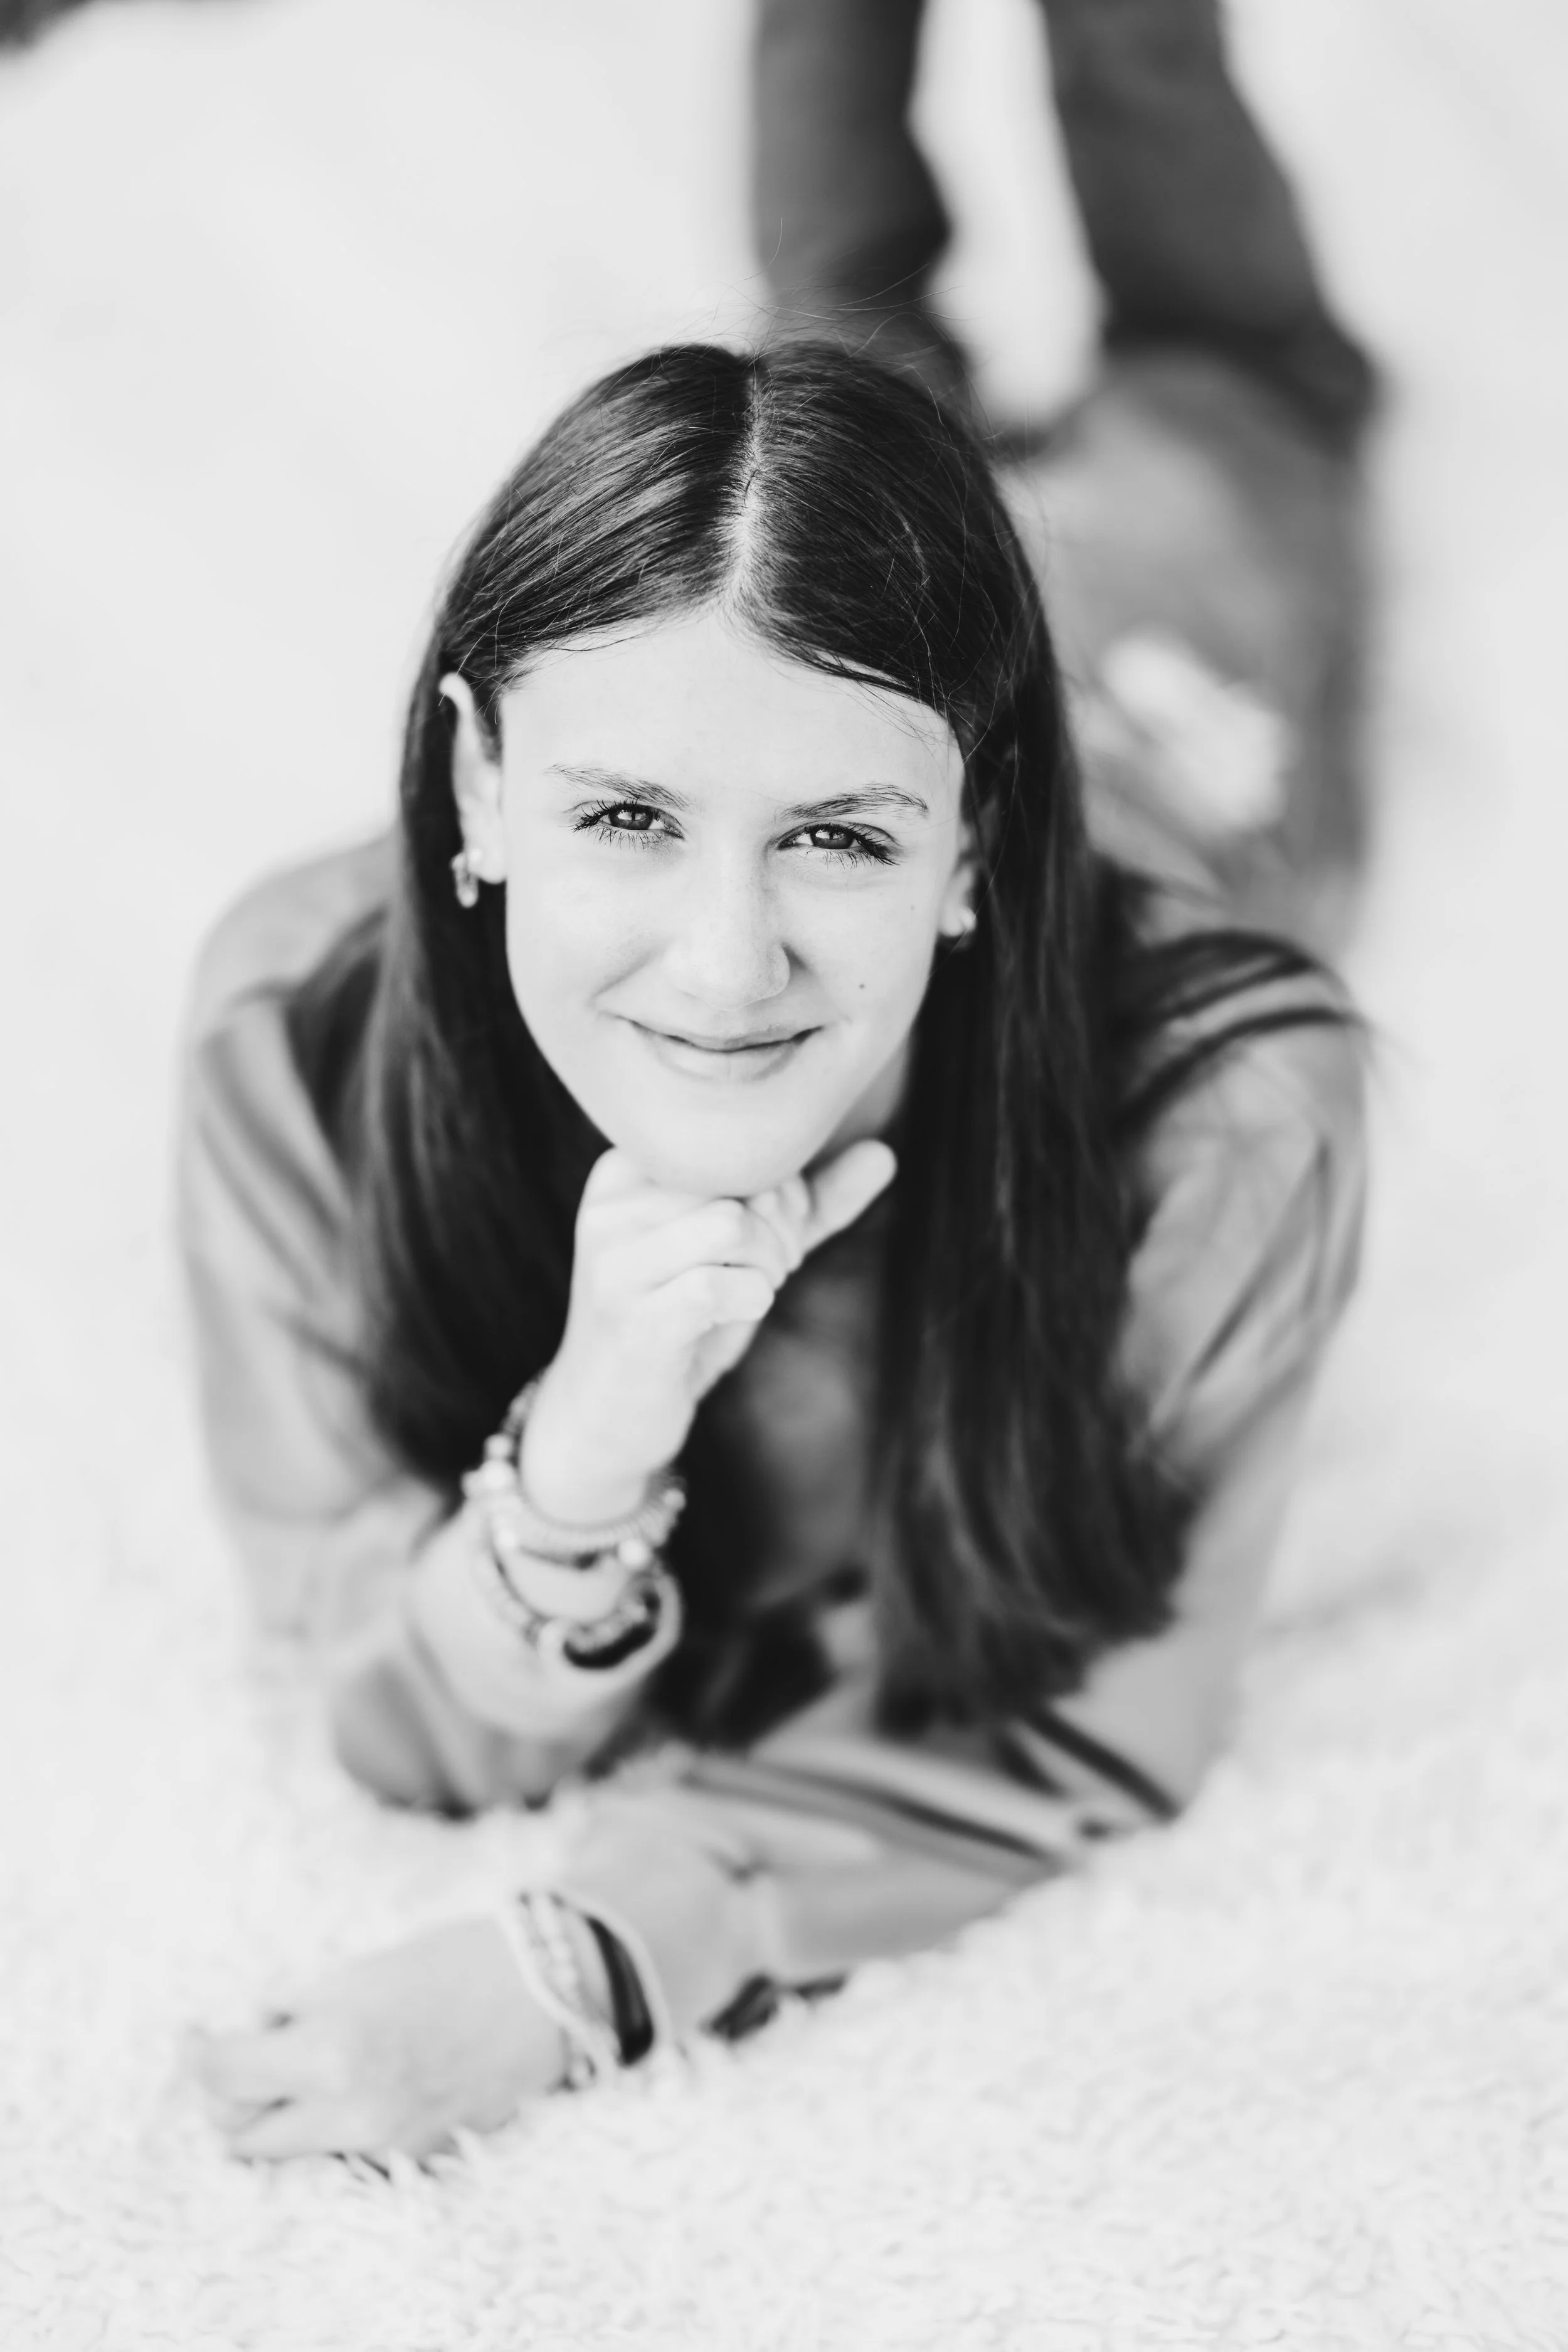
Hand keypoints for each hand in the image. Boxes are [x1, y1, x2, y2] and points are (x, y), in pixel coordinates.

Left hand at [184, 1917, 562, 2162]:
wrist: (549, 1991)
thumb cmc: (453, 1961)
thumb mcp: (357, 1970)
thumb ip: (297, 2008)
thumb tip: (251, 2032)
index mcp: (332, 2050)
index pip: (224, 2077)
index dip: (198, 2053)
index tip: (195, 2033)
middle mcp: (351, 2112)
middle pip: (243, 2136)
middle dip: (233, 2096)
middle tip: (244, 2055)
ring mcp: (385, 2144)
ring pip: (291, 2154)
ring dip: (280, 2116)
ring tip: (300, 2066)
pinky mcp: (414, 2159)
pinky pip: (346, 2155)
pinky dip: (333, 2126)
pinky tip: (355, 2081)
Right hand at [522, 1137, 895, 1521]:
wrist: (607, 1413)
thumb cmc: (678, 1320)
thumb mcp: (745, 1252)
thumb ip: (809, 1203)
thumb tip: (885, 1154)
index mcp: (627, 1169)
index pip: (732, 1142)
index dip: (782, 1184)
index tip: (781, 1229)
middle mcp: (610, 1205)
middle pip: (738, 1181)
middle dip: (783, 1228)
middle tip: (775, 1268)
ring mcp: (613, 1263)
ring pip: (732, 1225)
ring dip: (769, 1264)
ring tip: (757, 1289)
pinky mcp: (631, 1319)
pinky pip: (718, 1286)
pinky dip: (751, 1299)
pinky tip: (737, 1313)